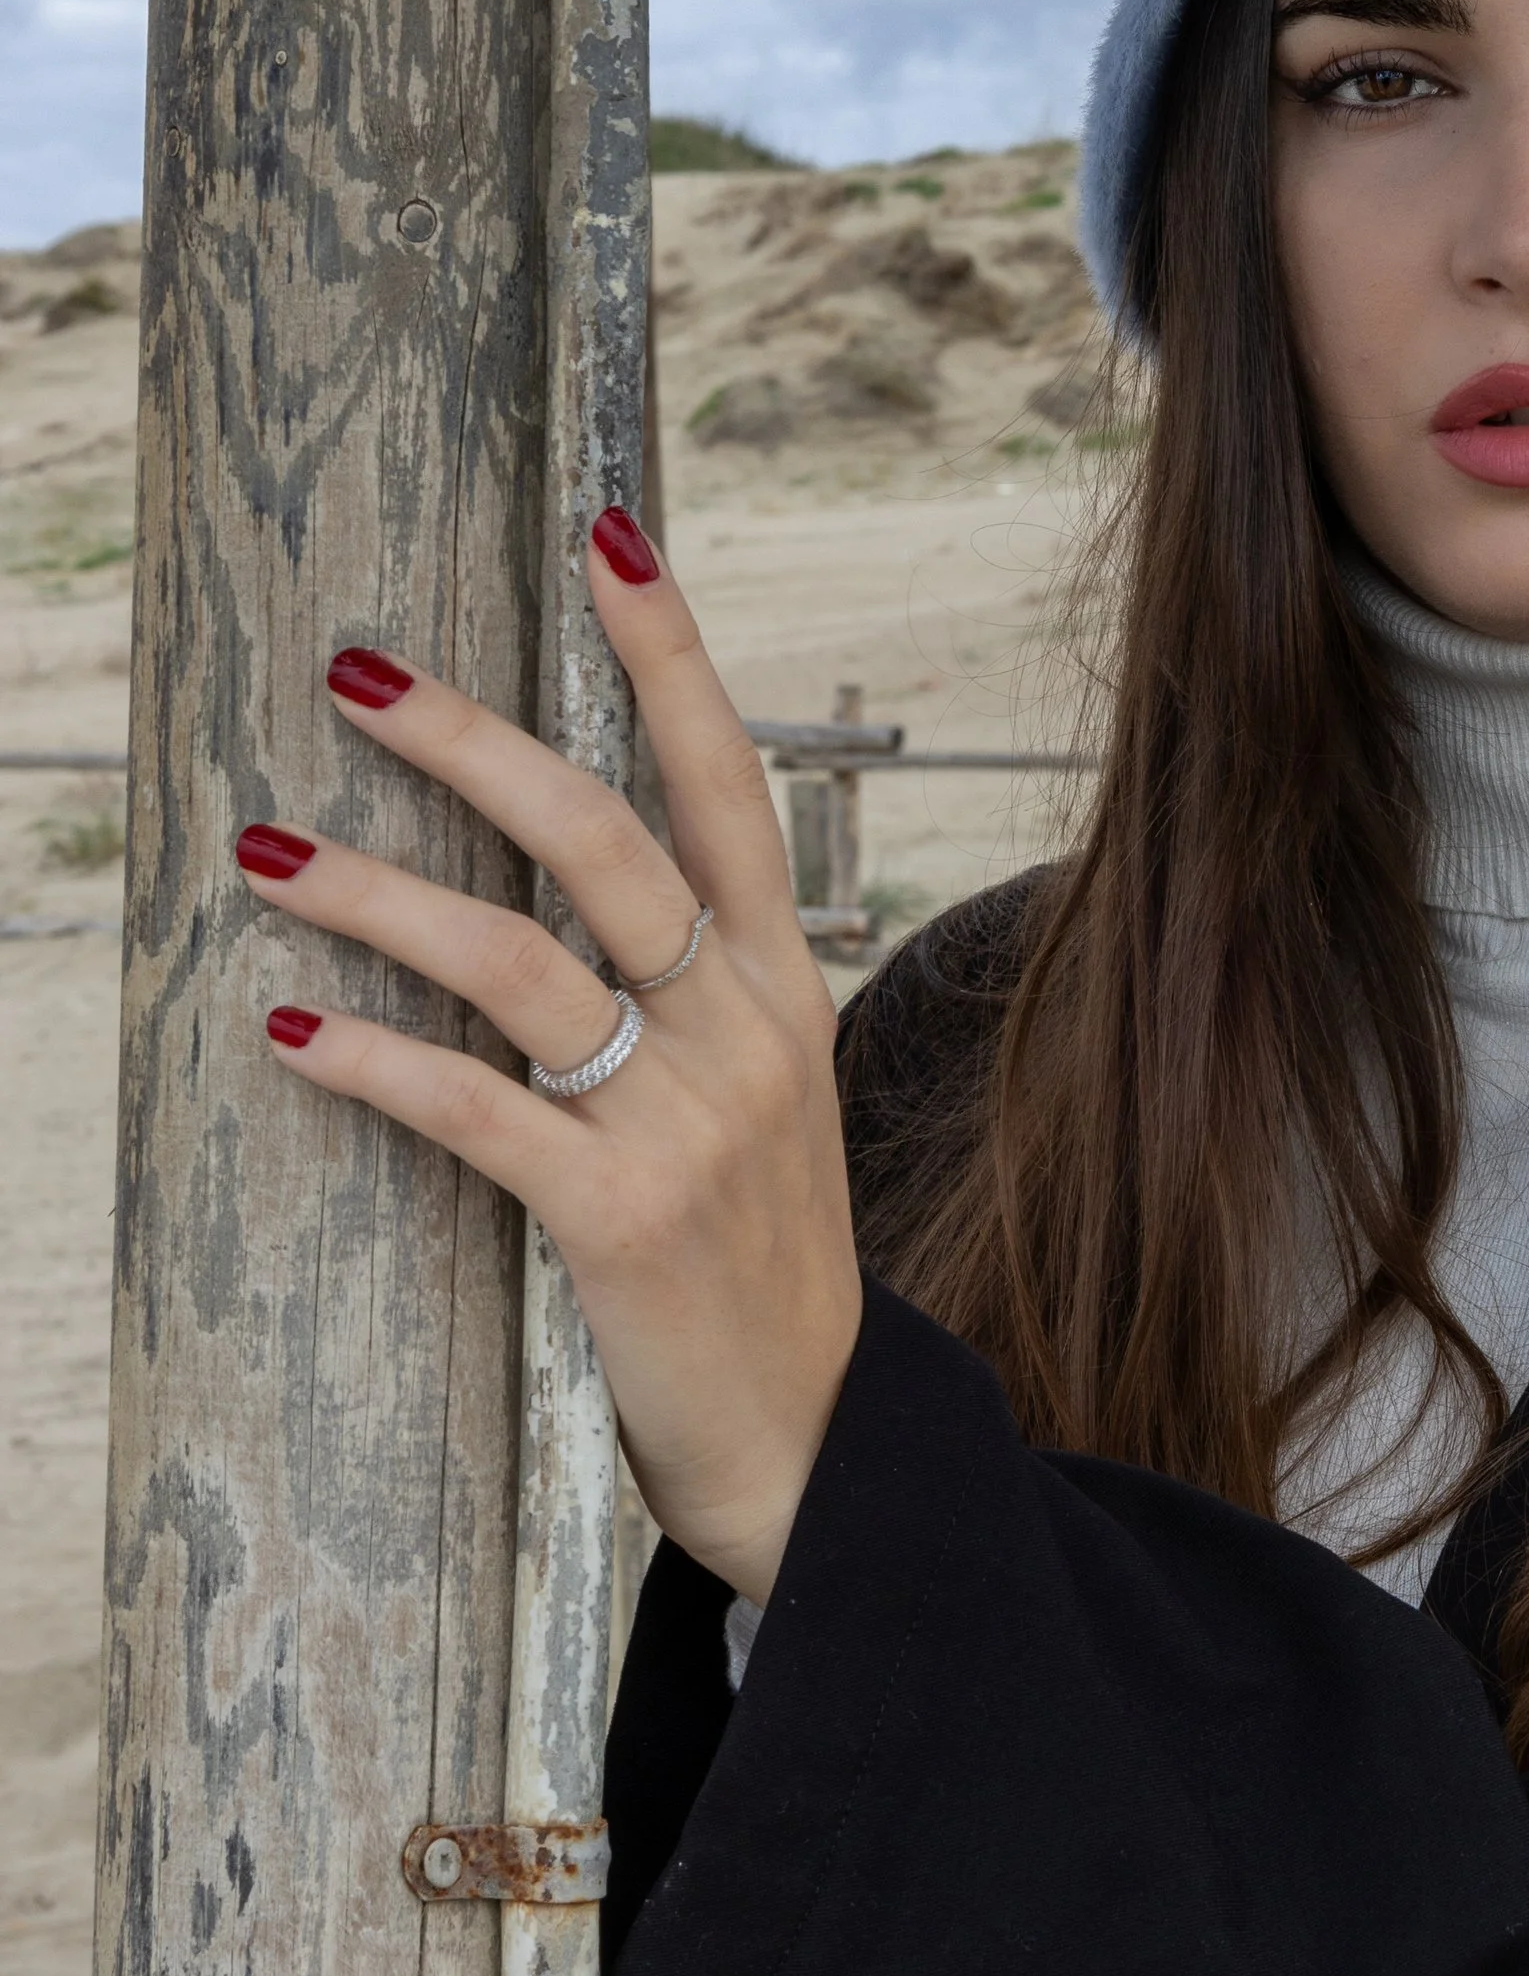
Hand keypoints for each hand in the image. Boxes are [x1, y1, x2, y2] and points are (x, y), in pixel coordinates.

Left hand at [239, 506, 860, 1603]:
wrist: (814, 1441)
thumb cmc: (764, 1261)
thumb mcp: (770, 1098)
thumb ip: (705, 987)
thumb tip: (603, 883)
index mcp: (786, 983)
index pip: (727, 780)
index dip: (671, 650)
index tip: (609, 533)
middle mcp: (748, 1029)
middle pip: (604, 834)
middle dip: (469, 740)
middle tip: (355, 670)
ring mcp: (690, 1120)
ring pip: (517, 958)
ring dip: (376, 893)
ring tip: (267, 848)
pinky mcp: (621, 1215)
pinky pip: (475, 1109)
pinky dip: (373, 1064)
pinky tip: (291, 1032)